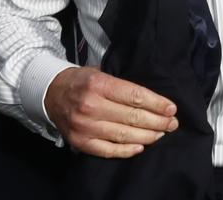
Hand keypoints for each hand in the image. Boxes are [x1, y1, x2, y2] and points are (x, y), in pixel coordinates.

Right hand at [45, 66, 178, 157]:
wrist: (50, 93)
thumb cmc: (81, 81)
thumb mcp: (100, 72)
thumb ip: (122, 85)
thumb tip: (153, 99)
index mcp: (98, 84)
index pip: (135, 96)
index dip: (157, 104)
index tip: (171, 109)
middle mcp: (91, 106)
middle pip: (132, 117)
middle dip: (157, 122)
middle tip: (172, 124)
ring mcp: (84, 126)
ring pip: (123, 135)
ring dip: (147, 136)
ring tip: (161, 134)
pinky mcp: (80, 142)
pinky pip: (108, 150)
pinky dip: (127, 150)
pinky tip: (141, 146)